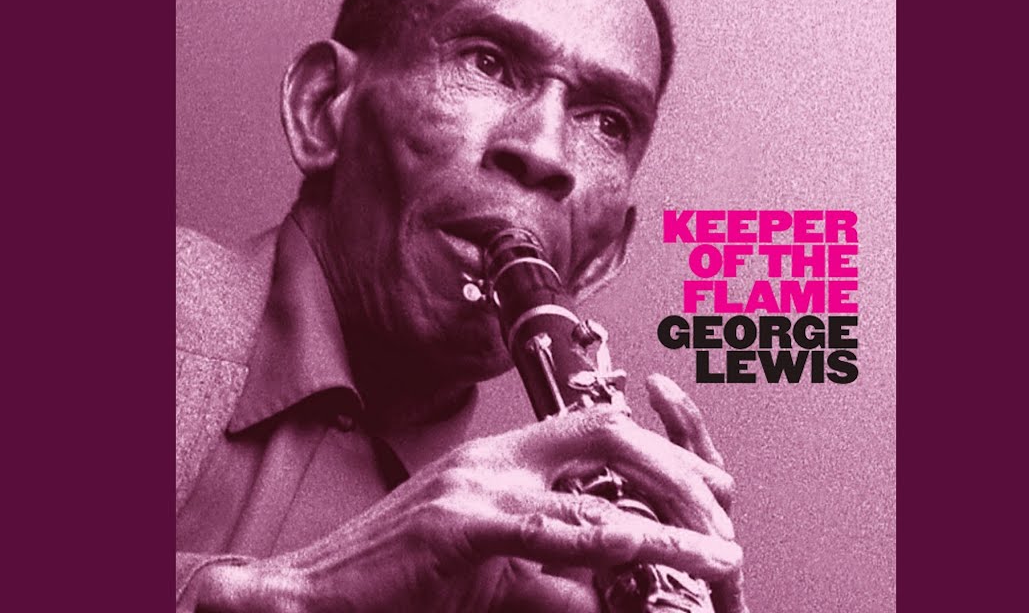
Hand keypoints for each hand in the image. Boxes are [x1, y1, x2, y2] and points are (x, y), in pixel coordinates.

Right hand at [183, 405, 740, 612]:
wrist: (305, 599)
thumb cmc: (392, 585)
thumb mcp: (485, 571)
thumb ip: (548, 570)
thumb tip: (610, 587)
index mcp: (498, 461)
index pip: (597, 431)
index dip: (662, 455)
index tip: (708, 493)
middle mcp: (492, 460)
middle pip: (609, 433)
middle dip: (678, 471)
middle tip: (723, 519)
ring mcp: (472, 487)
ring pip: (594, 479)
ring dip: (668, 516)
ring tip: (717, 551)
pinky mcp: (456, 527)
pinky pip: (548, 531)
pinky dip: (608, 544)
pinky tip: (649, 555)